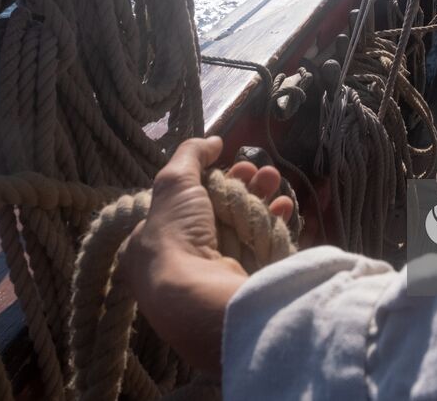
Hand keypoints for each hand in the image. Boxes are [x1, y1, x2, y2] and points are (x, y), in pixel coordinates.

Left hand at [120, 137, 294, 372]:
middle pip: (216, 212)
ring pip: (241, 227)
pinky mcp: (241, 284)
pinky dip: (273, 225)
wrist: (199, 297)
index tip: (228, 162)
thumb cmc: (177, 238)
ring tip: (274, 179)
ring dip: (261, 198)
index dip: (207, 180)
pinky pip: (260, 248)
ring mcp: (212, 275)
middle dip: (241, 185)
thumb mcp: (173, 183)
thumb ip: (190, 155)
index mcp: (152, 241)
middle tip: (259, 169)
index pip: (183, 203)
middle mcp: (179, 261)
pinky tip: (284, 207)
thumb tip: (212, 140)